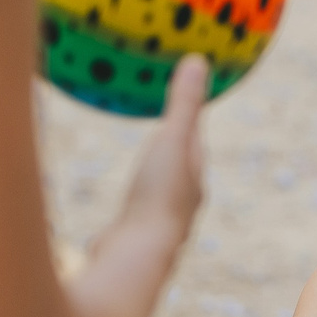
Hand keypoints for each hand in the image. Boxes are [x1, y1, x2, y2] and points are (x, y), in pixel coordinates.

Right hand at [99, 53, 207, 257]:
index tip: (185, 104)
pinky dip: (129, 203)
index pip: (194, 143)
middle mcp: (181, 203)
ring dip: (151, 180)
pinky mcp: (133, 240)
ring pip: (155, 193)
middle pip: (177, 170)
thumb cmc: (158, 195)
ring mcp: (157, 224)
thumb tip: (198, 59)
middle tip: (165, 133)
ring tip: (145, 171)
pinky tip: (118, 212)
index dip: (189, 122)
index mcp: (194, 178)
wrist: (137, 256)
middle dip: (172, 153)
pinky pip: (132, 213)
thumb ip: (183, 104)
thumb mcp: (171, 140)